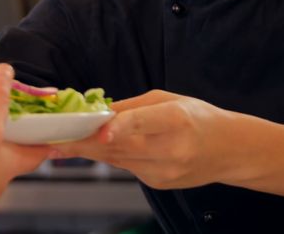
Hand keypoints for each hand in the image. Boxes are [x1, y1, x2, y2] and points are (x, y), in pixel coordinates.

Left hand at [51, 89, 237, 189]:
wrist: (230, 151)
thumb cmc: (198, 118)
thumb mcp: (169, 99)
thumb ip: (132, 107)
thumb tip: (97, 111)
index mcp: (178, 120)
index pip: (145, 123)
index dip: (121, 127)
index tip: (99, 130)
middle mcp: (172, 149)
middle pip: (121, 146)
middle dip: (84, 142)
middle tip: (53, 137)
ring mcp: (165, 171)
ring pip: (117, 159)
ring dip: (87, 151)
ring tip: (59, 143)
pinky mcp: (158, 184)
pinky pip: (126, 167)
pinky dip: (108, 156)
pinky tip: (91, 148)